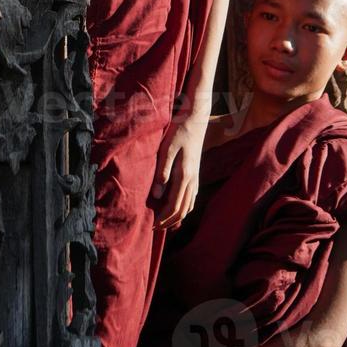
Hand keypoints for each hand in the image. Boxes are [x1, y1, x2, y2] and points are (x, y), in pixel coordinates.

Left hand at [150, 115, 207, 230]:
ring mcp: (196, 177)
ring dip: (177, 216)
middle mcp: (193, 180)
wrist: (196, 117)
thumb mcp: (167, 148)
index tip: (151, 226)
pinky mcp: (196, 173)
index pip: (174, 207)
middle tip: (154, 228)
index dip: (162, 219)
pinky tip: (176, 207)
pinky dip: (184, 207)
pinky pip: (191, 197)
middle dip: (169, 222)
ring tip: (163, 221)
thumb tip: (157, 196)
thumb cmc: (179, 130)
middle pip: (182, 210)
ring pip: (189, 205)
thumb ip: (162, 172)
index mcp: (185, 175)